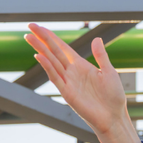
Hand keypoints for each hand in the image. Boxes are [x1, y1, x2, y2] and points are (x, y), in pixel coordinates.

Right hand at [23, 24, 141, 142]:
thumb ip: (101, 56)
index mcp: (81, 65)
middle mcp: (72, 72)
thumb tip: (96, 38)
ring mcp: (68, 82)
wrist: (114, 117)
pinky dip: (48, 67)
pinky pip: (56, 78)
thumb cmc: (113, 96)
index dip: (51, 37)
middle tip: (29, 26)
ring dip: (40, 49)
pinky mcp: (67, 93)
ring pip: (51, 62)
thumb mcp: (109, 72)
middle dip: (42, 39)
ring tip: (29, 37)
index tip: (39, 27)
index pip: (62, 47)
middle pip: (53, 51)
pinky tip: (40, 56)